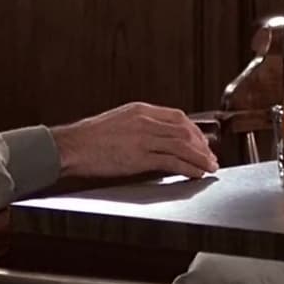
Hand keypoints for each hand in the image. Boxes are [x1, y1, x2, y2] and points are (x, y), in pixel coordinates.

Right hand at [51, 102, 217, 179]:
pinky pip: (172, 161)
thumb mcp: (118, 121)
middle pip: (185, 130)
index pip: (178, 117)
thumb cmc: (90, 137)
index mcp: (140, 109)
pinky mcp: (139, 156)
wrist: (72, 146)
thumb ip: (139, 125)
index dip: (194, 130)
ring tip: (209, 166)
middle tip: (211, 156)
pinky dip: (188, 167)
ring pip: (182, 145)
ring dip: (200, 157)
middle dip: (202, 145)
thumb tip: (156, 136)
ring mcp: (143, 138)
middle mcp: (145, 120)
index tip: (202, 141)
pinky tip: (195, 173)